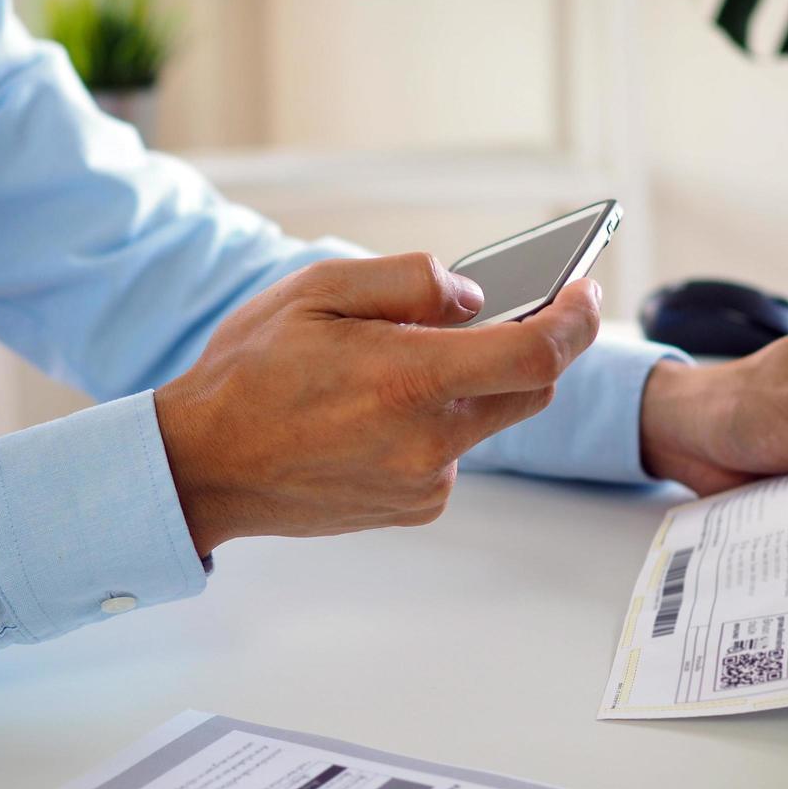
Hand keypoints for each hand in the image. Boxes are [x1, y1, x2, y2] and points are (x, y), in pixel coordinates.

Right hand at [156, 253, 601, 555]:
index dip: (575, 319)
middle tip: (490, 317)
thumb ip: (409, 281)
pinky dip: (437, 425)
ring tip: (395, 366)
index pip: (536, 354)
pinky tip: (377, 412)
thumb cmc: (250, 373)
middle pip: (531, 390)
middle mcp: (430, 442)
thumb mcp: (317, 289)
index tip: (584, 291)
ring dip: (467, 387)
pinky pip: (454, 455)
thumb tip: (474, 297)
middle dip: (525, 347)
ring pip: (487, 421)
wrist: (203, 467)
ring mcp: (425, 482)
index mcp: (410, 380)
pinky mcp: (415, 507)